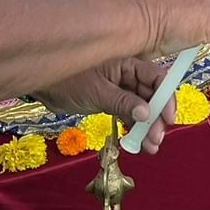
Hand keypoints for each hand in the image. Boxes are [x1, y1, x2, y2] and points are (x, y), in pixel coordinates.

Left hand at [35, 58, 173, 153]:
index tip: (167, 118)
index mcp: (127, 63)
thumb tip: (147, 114)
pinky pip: (129, 113)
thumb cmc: (67, 81)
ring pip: (142, 107)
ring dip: (148, 126)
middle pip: (152, 95)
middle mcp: (127, 74)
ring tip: (150, 147)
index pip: (157, 77)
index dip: (166, 97)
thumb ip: (123, 102)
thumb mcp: (97, 92)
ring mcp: (120, 88)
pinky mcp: (111, 100)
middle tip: (156, 140)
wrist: (41, 86)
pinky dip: (134, 127)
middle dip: (157, 117)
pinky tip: (137, 142)